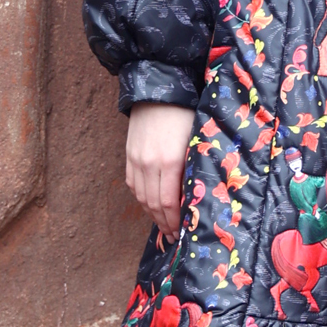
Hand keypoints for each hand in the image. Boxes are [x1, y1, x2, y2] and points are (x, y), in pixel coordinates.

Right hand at [125, 102, 195, 238]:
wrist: (158, 91)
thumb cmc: (185, 114)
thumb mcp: (195, 141)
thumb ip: (194, 168)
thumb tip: (196, 196)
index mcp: (170, 161)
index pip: (168, 202)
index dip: (173, 221)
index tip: (180, 232)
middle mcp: (149, 164)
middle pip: (153, 204)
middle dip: (163, 223)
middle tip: (173, 235)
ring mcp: (136, 160)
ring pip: (141, 197)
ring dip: (151, 214)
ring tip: (162, 224)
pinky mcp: (129, 155)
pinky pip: (133, 184)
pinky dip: (141, 199)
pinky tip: (150, 205)